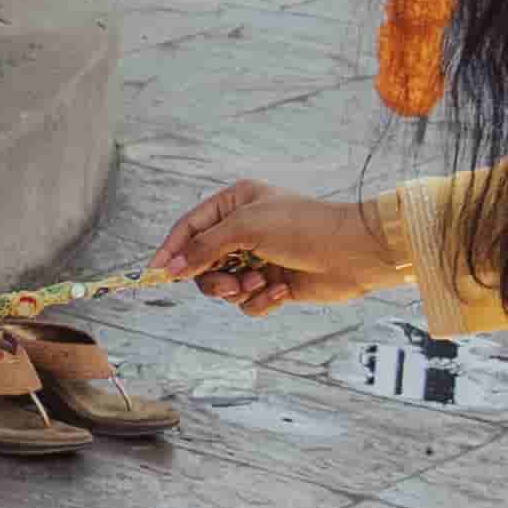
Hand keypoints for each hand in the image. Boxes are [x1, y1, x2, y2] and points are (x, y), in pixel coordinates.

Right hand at [144, 177, 405, 316]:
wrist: (354, 253)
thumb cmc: (304, 227)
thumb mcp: (246, 228)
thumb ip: (204, 247)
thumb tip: (168, 267)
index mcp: (235, 205)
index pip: (189, 227)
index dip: (171, 250)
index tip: (154, 273)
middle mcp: (244, 231)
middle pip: (202, 263)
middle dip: (214, 277)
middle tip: (230, 283)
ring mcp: (259, 259)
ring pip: (224, 286)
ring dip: (239, 289)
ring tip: (261, 282)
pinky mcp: (274, 285)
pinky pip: (248, 302)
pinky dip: (261, 301)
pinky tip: (281, 292)